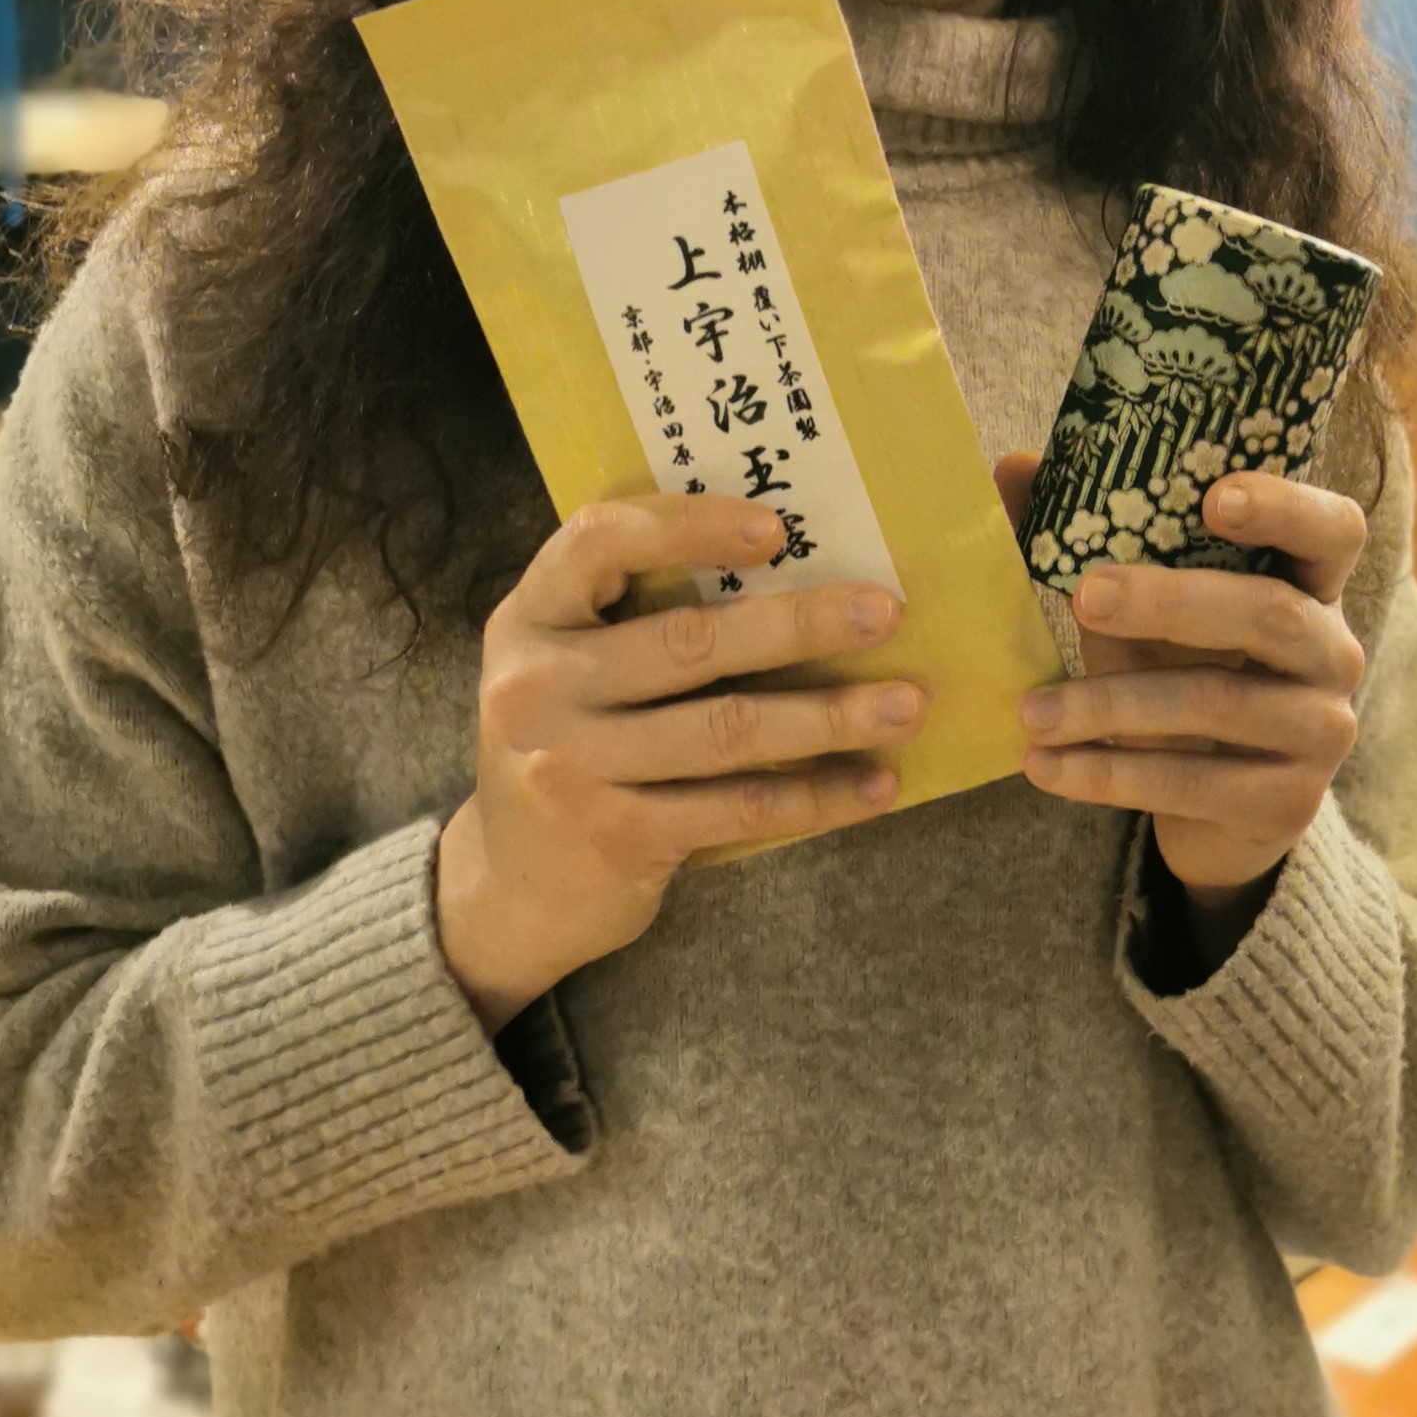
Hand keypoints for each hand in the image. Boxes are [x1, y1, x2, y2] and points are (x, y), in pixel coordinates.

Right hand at [438, 494, 919, 1033]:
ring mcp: (571, 767)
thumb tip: (792, 568)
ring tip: (906, 705)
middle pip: (688, 641)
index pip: (599, 540)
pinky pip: (738, 808)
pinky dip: (815, 795)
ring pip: (728, 729)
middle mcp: (538, 686)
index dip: (689, 525)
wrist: (509, 890)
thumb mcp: (572, 671)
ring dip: (830, 716)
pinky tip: (872, 785)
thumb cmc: (571, 751)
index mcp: (530, 618)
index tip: (778, 529)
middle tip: (887, 612)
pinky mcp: (615, 837)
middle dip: (800, 624)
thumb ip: (635, 620)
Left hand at [994, 454, 1365, 911]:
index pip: (1333, 529)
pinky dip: (1109, 773)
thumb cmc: (1180, 681)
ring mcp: (1320, 731)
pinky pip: (1192, 783)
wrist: (1220, 816)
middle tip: (1083, 597)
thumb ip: (1091, 545)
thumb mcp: (1141, 615)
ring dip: (1111, 705)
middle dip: (1170, 602)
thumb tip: (1016, 468)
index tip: (1214, 497)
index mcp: (1309, 586)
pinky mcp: (1287, 803)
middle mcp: (1332, 652)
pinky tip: (1044, 767)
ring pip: (1217, 703)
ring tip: (1030, 712)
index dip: (1285, 507)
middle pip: (1270, 612)